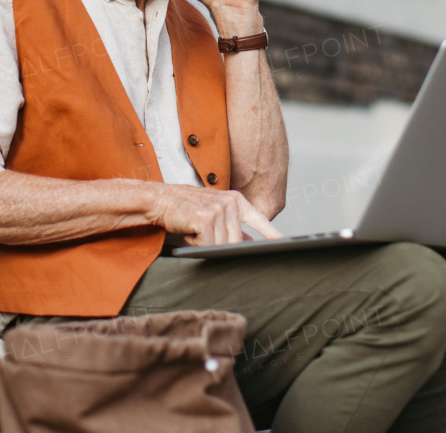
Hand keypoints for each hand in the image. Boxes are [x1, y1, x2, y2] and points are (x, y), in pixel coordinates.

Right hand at [149, 184, 283, 245]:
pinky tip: (189, 230)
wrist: (160, 200)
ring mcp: (219, 209)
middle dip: (218, 245)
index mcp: (236, 201)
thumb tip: (250, 245)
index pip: (259, 220)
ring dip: (204, 243)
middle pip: (236, 242)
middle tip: (201, 233)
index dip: (272, 235)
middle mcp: (230, 203)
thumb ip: (234, 228)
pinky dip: (195, 243)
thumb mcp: (214, 214)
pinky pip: (207, 244)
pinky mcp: (206, 218)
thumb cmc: (185, 209)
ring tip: (193, 229)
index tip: (285, 244)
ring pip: (222, 245)